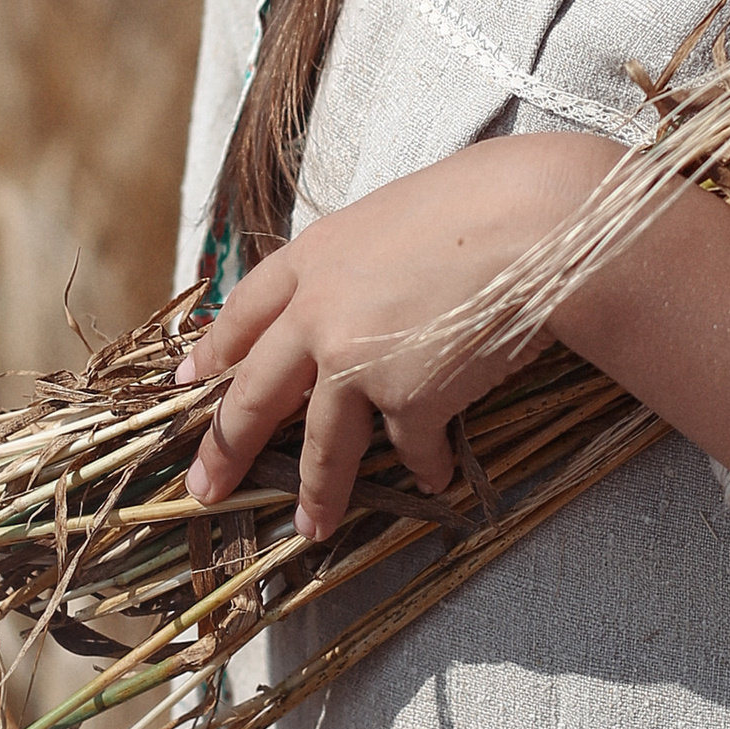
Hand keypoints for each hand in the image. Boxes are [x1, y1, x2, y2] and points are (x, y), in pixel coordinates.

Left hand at [177, 134, 613, 540]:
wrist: (538, 222)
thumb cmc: (487, 202)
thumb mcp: (399, 215)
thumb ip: (365, 261)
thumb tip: (368, 286)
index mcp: (315, 257)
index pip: (246, 310)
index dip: (216, 347)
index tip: (192, 378)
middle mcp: (319, 313)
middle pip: (255, 393)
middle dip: (227, 447)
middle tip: (206, 487)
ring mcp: (357, 362)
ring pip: (324, 444)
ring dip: (319, 491)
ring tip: (312, 526)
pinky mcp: (409, 401)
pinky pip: (413, 449)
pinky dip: (427, 467)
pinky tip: (437, 480)